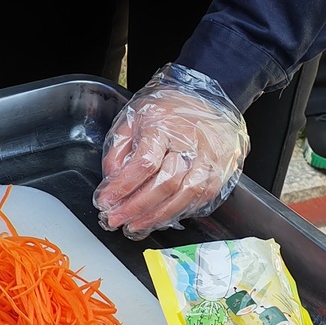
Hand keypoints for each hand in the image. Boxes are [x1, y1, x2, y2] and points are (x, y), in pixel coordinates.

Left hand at [92, 64, 248, 237]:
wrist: (204, 98)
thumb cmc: (165, 110)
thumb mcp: (132, 119)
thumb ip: (119, 149)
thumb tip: (112, 181)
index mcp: (164, 125)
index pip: (144, 162)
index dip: (123, 186)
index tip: (105, 201)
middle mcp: (190, 142)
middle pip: (165, 183)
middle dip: (136, 207)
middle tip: (116, 219)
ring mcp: (209, 158)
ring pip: (185, 195)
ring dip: (157, 216)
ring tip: (135, 225)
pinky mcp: (220, 170)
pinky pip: (200, 198)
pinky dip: (179, 212)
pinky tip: (160, 217)